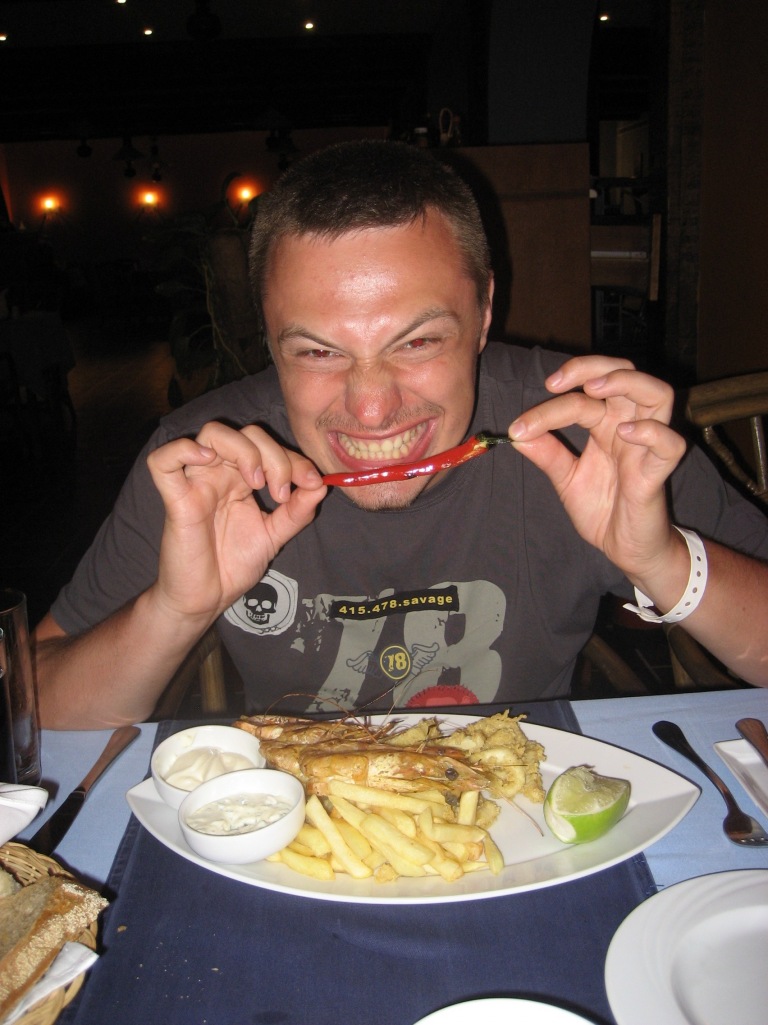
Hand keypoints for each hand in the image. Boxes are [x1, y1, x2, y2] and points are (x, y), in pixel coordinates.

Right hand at [146, 421, 325, 622]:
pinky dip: (183, 450)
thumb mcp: (275, 535)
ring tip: (257, 484)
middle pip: (245, 435)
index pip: (268, 447)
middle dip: (274, 456)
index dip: (294, 459)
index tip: (311, 483)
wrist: (208, 599)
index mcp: (242, 478)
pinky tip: (207, 461)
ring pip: (211, 434)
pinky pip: (163, 461)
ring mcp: (196, 483)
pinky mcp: (175, 499)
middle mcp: (219, 473)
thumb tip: (322, 485)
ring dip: (244, 451)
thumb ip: (297, 511)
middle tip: (282, 492)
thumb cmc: (233, 565)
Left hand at [508, 355, 687, 580]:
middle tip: (557, 383)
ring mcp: (647, 447)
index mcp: (606, 425)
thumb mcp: (566, 479)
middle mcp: (629, 427)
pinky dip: (651, 432)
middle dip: (592, 366)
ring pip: (659, 394)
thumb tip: (516, 434)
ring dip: (626, 383)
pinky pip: (671, 444)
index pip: (584, 395)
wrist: (624, 548)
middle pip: (627, 372)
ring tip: (594, 391)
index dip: (553, 400)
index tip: (520, 425)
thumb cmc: (602, 509)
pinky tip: (624, 433)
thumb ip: (547, 455)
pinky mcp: (658, 473)